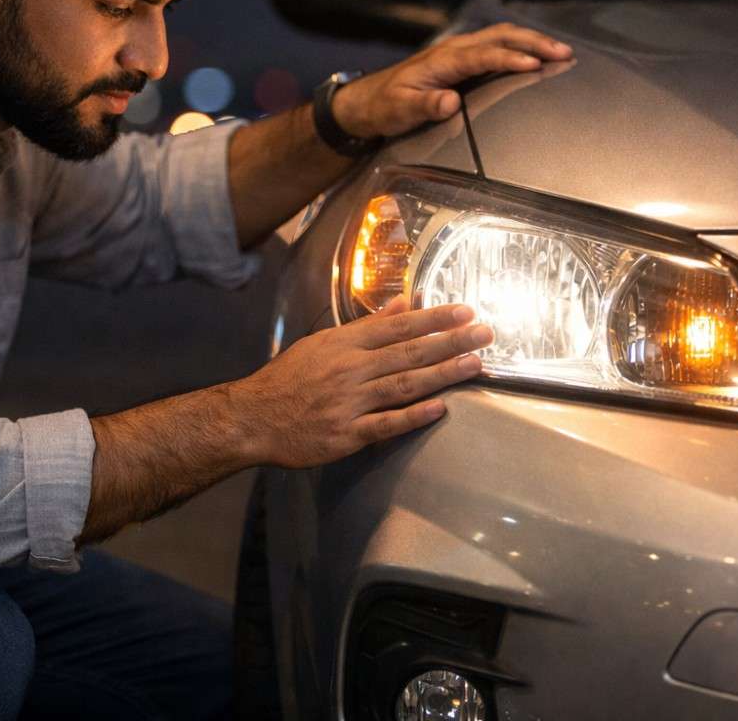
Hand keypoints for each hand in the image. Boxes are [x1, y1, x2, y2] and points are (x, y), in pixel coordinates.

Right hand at [232, 298, 493, 468]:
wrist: (253, 417)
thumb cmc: (288, 379)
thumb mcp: (323, 343)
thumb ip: (367, 326)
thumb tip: (403, 304)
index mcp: (344, 344)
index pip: (397, 326)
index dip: (434, 318)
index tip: (465, 311)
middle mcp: (350, 369)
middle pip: (409, 352)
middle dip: (451, 342)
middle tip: (484, 334)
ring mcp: (349, 402)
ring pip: (404, 385)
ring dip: (443, 374)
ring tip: (475, 364)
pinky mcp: (346, 434)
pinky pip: (386, 424)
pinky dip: (414, 416)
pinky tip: (441, 407)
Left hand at [332, 22, 572, 138]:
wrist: (368, 101)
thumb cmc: (384, 106)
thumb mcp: (400, 110)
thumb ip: (425, 105)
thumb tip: (450, 102)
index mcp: (441, 60)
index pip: (483, 55)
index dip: (509, 59)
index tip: (535, 64)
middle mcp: (453, 49)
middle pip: (500, 36)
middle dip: (534, 42)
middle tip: (564, 52)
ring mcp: (459, 51)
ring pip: (502, 36)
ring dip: (532, 41)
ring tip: (561, 51)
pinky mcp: (462, 59)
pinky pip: (497, 45)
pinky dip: (521, 45)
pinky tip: (537, 53)